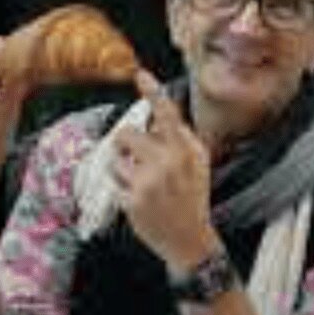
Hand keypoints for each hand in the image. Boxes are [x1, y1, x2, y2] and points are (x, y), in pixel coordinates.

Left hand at [113, 70, 218, 275]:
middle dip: (125, 143)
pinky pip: (115, 181)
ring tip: (140, 182)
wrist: (190, 240)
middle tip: (135, 156)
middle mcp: (166, 164)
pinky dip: (122, 187)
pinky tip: (138, 199)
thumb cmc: (192, 198)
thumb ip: (182, 138)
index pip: (166, 115)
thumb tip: (161, 116)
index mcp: (184, 151)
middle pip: (126, 135)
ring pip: (116, 159)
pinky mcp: (132, 202)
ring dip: (122, 166)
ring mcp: (147, 184)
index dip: (153, 92)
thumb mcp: (198, 164)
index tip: (140, 74)